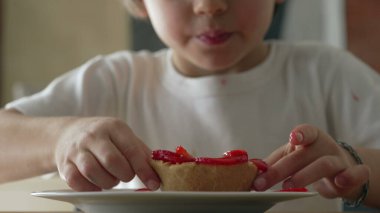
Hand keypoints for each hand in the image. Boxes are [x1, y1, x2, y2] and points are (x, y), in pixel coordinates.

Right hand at [55, 117, 159, 190]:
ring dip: (108, 181)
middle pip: (112, 161)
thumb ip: (140, 151)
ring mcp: (77, 150)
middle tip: (126, 175)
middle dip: (124, 174)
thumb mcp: (123, 136)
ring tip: (112, 178)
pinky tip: (97, 184)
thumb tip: (157, 170)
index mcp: (113, 127)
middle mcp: (93, 136)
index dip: (144, 169)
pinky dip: (90, 188)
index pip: (131, 150)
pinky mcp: (64, 164)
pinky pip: (77, 181)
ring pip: (93, 171)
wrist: (69, 133)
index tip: (154, 183)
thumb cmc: (103, 137)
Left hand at [253, 124, 369, 200]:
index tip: (292, 137)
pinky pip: (355, 174)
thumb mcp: (291, 156)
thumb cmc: (309, 159)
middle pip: (303, 156)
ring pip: (323, 165)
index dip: (300, 134)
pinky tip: (340, 182)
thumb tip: (252, 170)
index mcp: (309, 138)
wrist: (340, 169)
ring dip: (304, 176)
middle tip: (263, 183)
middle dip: (281, 170)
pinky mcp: (353, 174)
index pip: (306, 131)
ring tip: (288, 186)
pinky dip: (349, 177)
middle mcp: (324, 146)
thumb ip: (273, 163)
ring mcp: (339, 160)